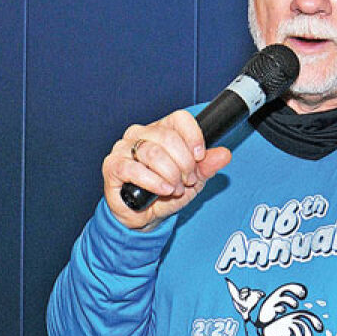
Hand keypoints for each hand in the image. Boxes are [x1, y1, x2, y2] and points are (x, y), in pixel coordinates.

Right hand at [102, 110, 231, 230]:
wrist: (143, 217)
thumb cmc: (163, 194)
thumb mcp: (192, 181)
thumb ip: (207, 166)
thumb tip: (224, 154)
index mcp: (160, 130)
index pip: (179, 119)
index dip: (193, 137)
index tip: (199, 156)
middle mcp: (140, 134)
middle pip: (167, 137)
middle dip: (183, 163)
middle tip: (187, 180)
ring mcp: (124, 148)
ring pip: (153, 152)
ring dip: (169, 174)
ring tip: (174, 189)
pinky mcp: (112, 166)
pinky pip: (134, 169)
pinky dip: (153, 182)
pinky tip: (162, 190)